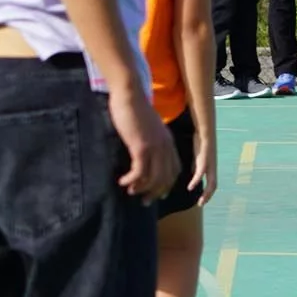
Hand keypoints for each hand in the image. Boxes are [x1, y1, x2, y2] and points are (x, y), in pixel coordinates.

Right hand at [108, 83, 177, 199]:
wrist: (130, 95)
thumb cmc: (134, 110)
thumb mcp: (147, 128)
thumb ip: (149, 140)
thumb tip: (142, 153)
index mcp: (168, 141)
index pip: (174, 169)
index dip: (167, 184)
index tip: (158, 194)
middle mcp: (166, 146)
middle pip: (167, 177)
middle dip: (156, 192)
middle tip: (143, 202)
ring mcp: (155, 147)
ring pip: (154, 178)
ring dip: (142, 189)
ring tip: (130, 192)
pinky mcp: (141, 147)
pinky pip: (139, 172)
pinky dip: (131, 180)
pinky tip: (122, 182)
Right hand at [192, 131, 217, 208]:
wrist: (205, 131)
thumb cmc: (201, 143)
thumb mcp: (198, 158)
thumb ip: (197, 166)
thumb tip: (193, 174)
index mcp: (210, 167)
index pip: (212, 183)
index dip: (208, 193)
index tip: (201, 201)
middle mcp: (212, 167)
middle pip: (214, 185)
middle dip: (208, 196)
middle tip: (201, 204)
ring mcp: (210, 163)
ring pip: (211, 181)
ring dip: (206, 193)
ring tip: (200, 201)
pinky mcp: (205, 159)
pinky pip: (201, 173)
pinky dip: (196, 181)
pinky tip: (190, 187)